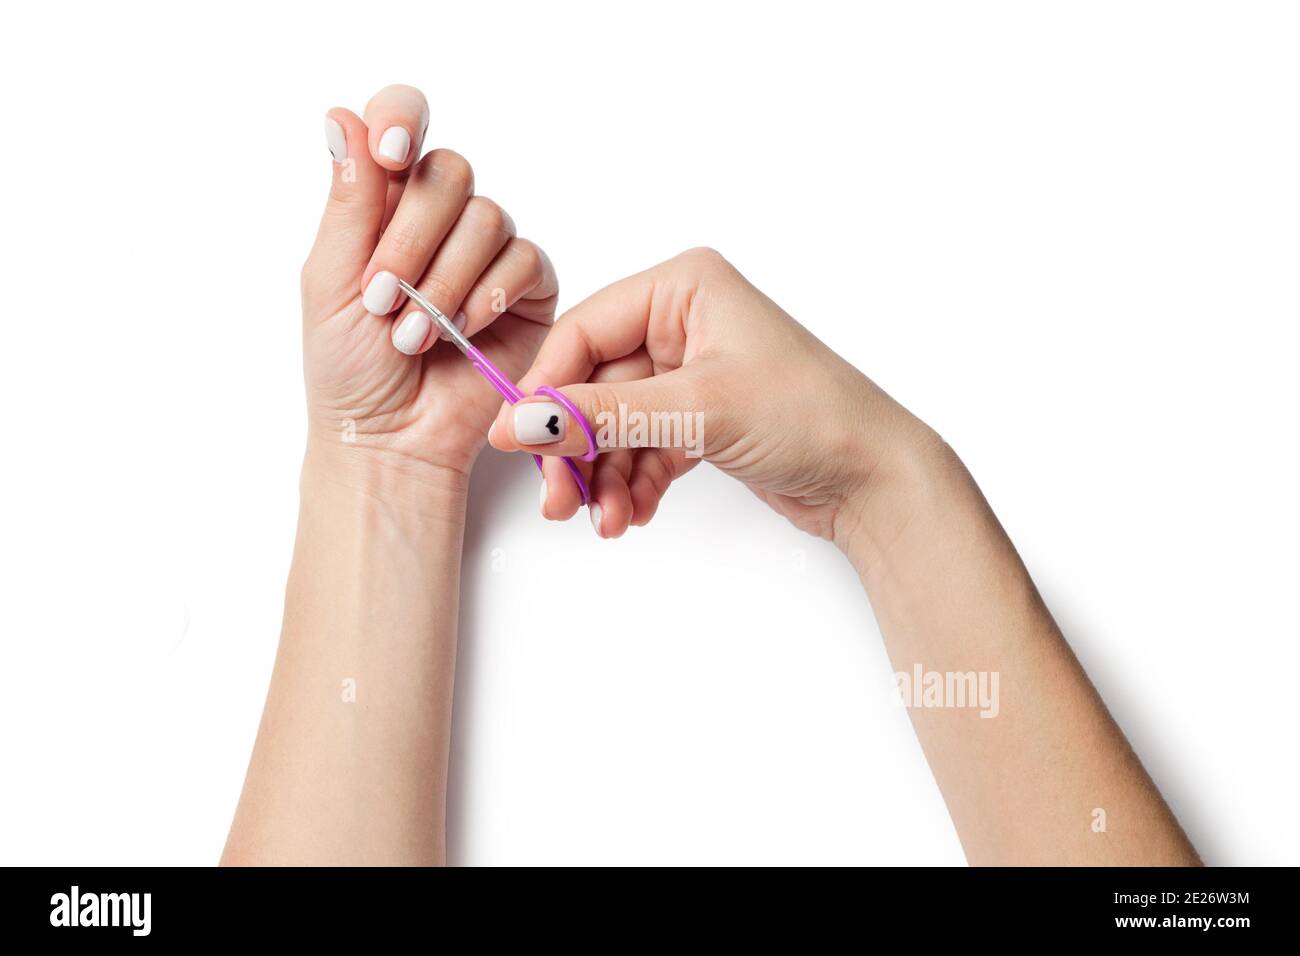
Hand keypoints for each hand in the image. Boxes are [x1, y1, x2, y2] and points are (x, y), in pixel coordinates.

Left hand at [303, 84, 556, 484]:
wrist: (392, 439)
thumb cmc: (350, 371)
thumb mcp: (329, 280)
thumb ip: (347, 201)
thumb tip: (341, 116)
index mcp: (384, 204)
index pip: (402, 121)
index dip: (402, 119)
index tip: (391, 155)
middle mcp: (440, 221)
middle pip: (449, 172)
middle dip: (412, 238)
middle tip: (384, 298)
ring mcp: (488, 254)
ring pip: (487, 218)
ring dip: (445, 281)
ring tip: (416, 336)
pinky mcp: (529, 291)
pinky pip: (525, 262)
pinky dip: (489, 296)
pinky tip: (463, 331)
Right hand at [487, 247, 938, 547]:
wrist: (875, 478)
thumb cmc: (812, 416)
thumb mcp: (697, 410)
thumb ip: (601, 415)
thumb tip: (521, 422)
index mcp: (685, 288)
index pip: (585, 331)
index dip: (547, 390)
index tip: (517, 442)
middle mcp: (684, 323)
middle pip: (593, 384)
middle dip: (576, 447)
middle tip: (560, 500)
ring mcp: (691, 373)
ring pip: (614, 424)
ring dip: (604, 476)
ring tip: (608, 521)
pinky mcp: (700, 418)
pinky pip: (642, 447)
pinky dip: (632, 483)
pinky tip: (632, 515)